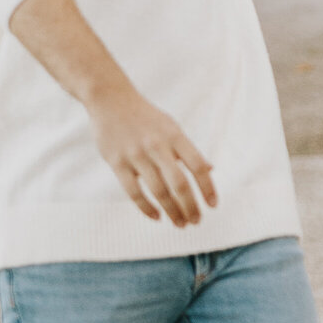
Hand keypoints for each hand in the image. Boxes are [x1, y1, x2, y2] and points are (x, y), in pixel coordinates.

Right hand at [89, 86, 216, 225]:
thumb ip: (188, 149)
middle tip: (196, 221)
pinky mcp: (117, 162)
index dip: (208, 187)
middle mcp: (157, 145)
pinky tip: (157, 217)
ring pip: (159, 191)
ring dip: (172, 211)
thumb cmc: (145, 116)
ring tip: (180, 223)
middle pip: (180, 183)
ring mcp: (136, 154)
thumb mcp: (170, 127)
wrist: (110, 98)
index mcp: (174, 135)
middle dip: (190, 206)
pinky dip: (147, 208)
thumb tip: (210, 169)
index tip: (213, 205)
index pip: (197, 165)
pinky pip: (134, 192)